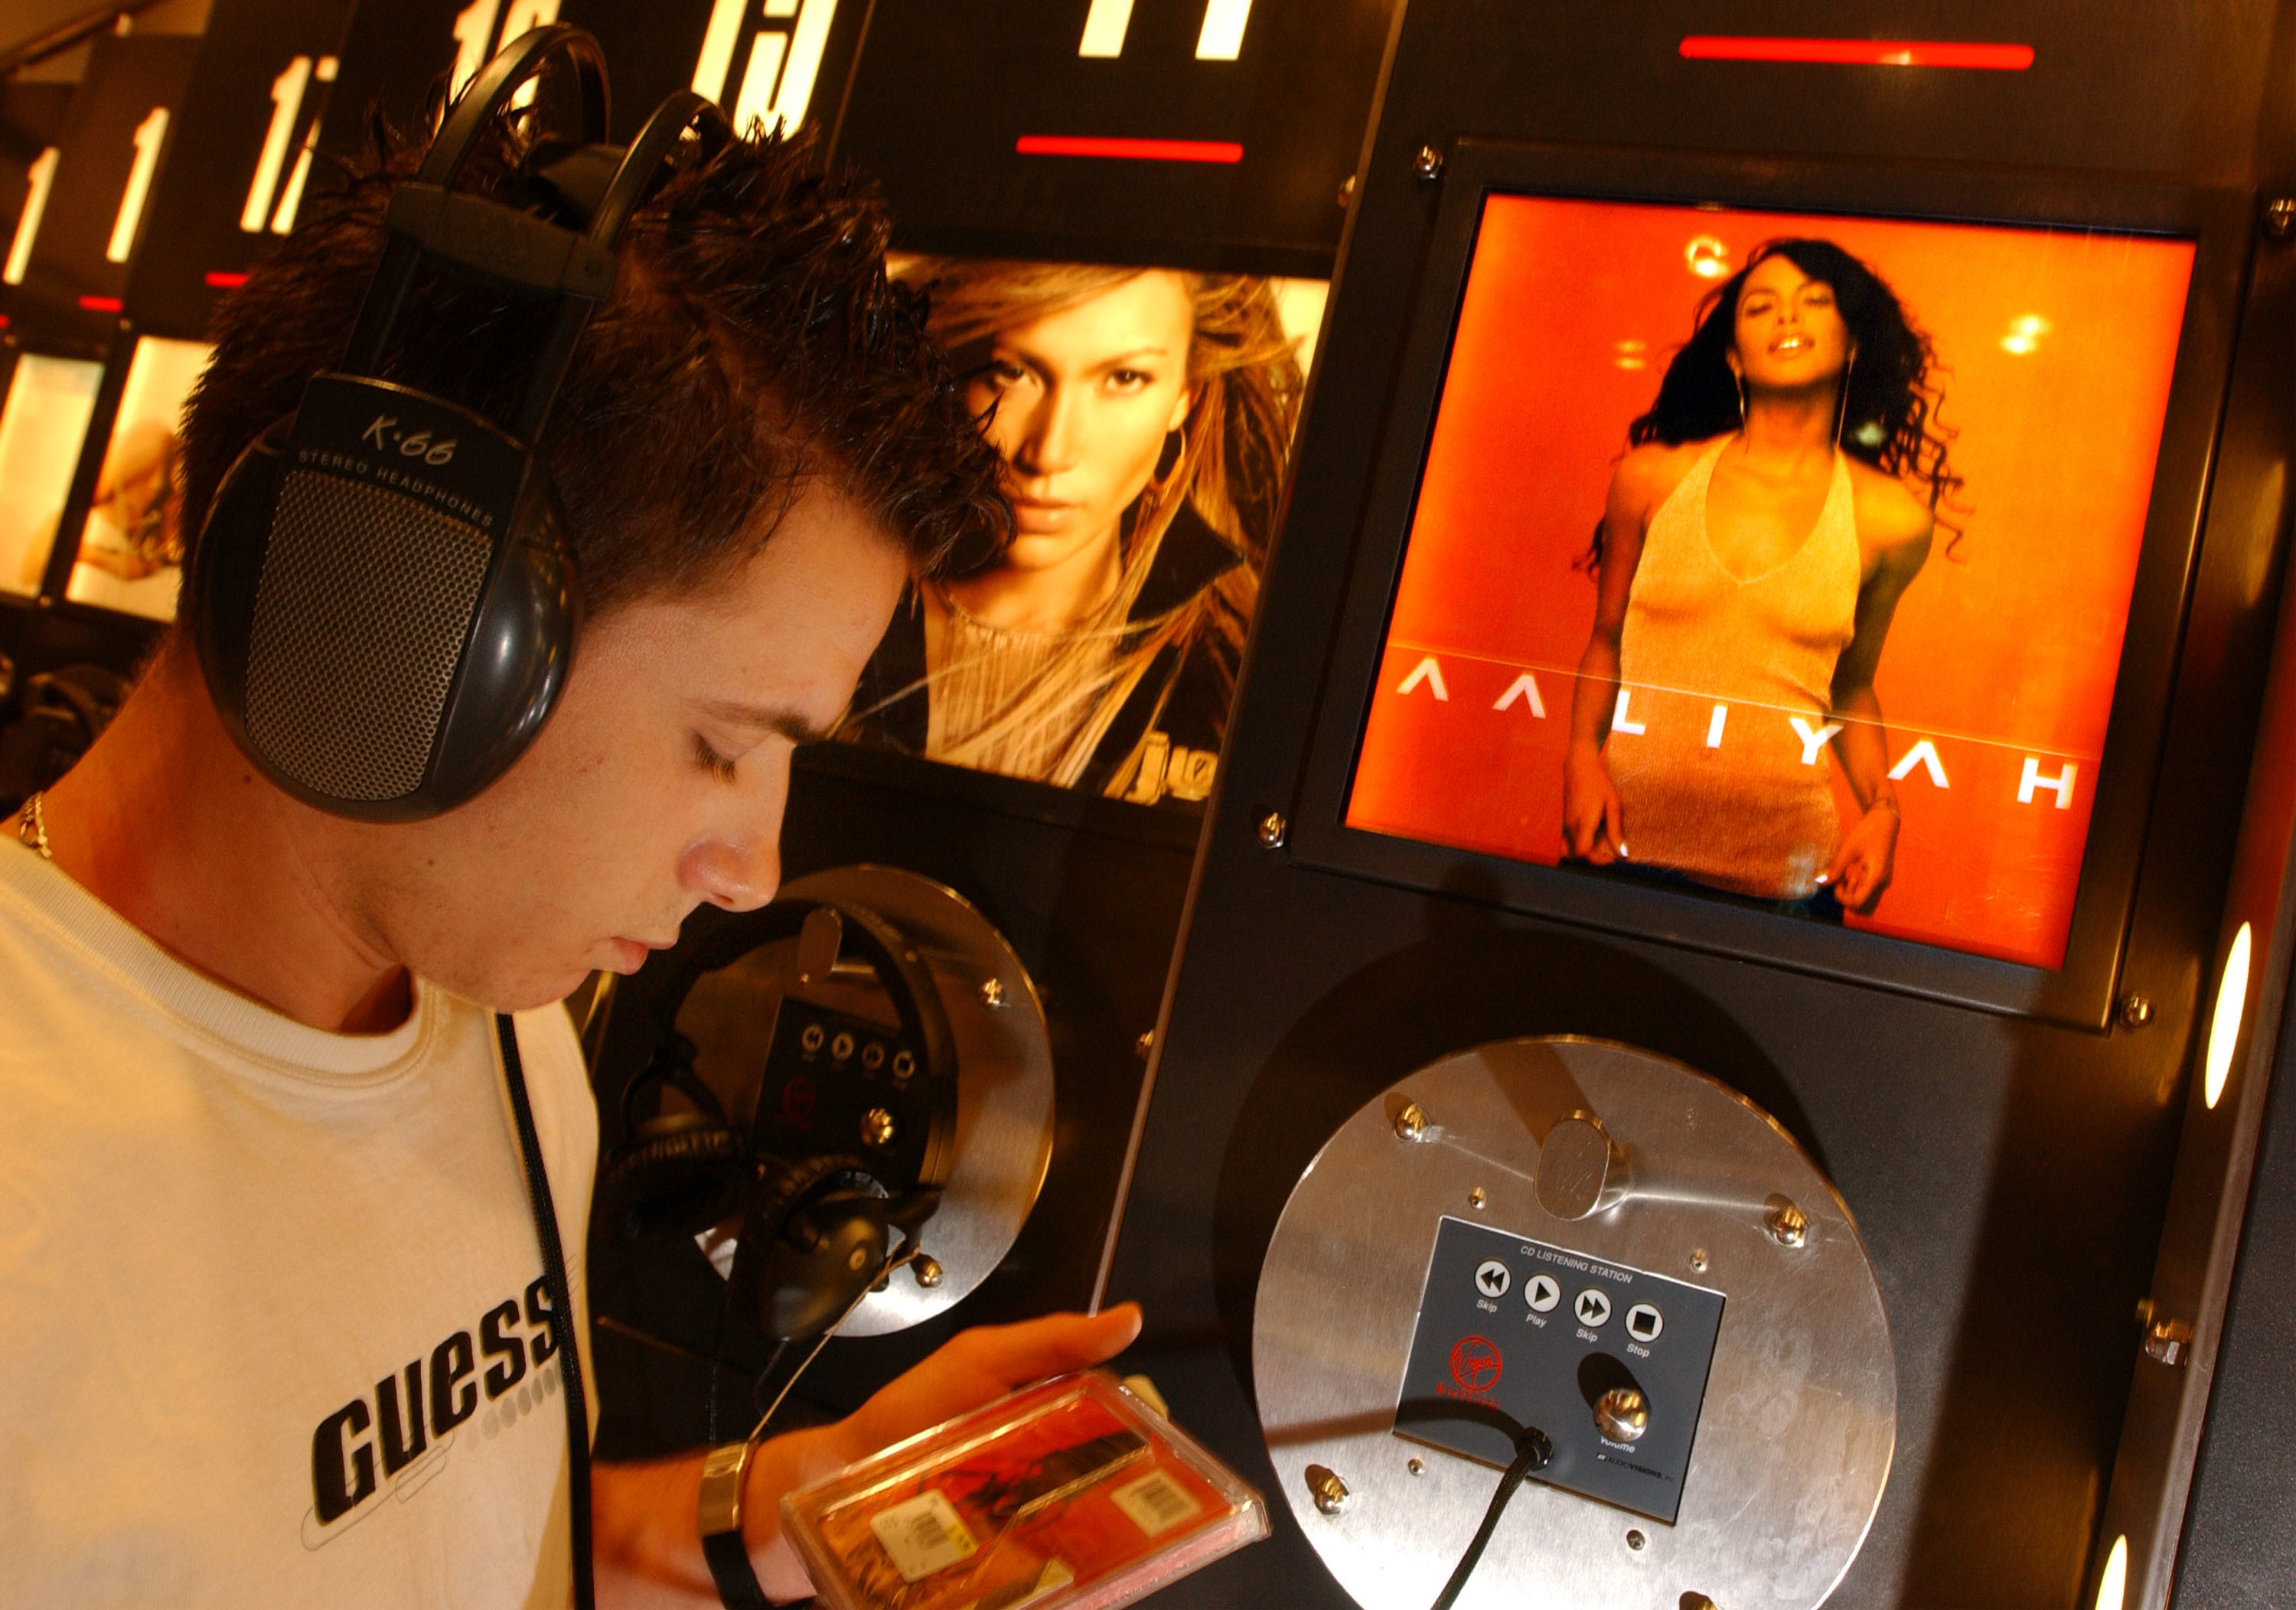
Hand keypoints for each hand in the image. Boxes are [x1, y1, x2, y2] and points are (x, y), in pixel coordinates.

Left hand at [727, 1306, 1144, 1599]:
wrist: (839, 1477)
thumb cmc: (909, 1412)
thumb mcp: (981, 1358)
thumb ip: (1052, 1339)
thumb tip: (1128, 1319)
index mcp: (1054, 1417)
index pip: (1122, 1429)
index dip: (1146, 1442)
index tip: (1157, 1454)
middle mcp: (1048, 1473)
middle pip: (1111, 1491)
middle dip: (1125, 1502)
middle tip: (1124, 1509)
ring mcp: (1026, 1523)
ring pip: (1084, 1539)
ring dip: (1094, 1545)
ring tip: (1093, 1547)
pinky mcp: (1002, 1567)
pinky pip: (1043, 1576)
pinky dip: (1057, 1578)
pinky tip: (1060, 1578)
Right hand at [1561, 744, 1625, 863]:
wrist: (1578, 766)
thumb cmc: (1598, 782)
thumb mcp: (1613, 804)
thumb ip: (1616, 830)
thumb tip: (1622, 853)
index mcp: (1584, 821)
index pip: (1583, 852)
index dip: (1597, 860)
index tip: (1611, 856)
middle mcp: (1571, 825)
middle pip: (1577, 854)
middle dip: (1593, 858)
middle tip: (1609, 852)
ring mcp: (1565, 822)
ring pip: (1570, 848)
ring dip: (1585, 852)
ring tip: (1600, 845)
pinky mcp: (1565, 820)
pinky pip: (1569, 840)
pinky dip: (1580, 843)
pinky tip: (1594, 834)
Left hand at [1819, 802, 1897, 912]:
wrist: (1885, 820)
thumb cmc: (1867, 831)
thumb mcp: (1849, 848)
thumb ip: (1836, 867)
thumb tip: (1822, 883)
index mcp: (1876, 877)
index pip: (1857, 903)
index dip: (1842, 898)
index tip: (1837, 882)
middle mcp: (1882, 883)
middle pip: (1863, 908)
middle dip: (1847, 898)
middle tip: (1841, 880)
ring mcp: (1883, 881)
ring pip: (1866, 902)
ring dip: (1852, 894)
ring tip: (1845, 877)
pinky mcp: (1879, 878)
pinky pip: (1867, 892)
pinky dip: (1856, 888)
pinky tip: (1850, 874)